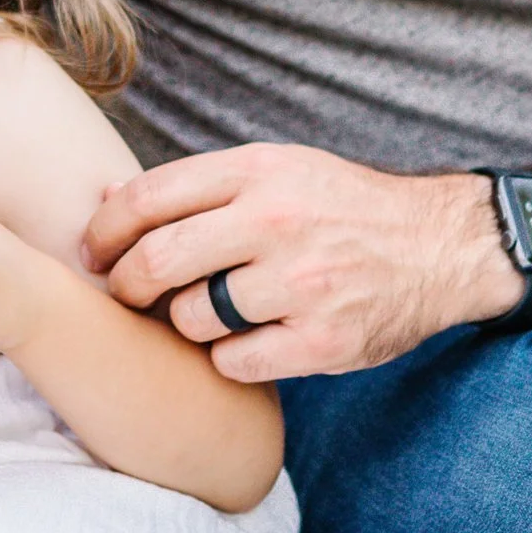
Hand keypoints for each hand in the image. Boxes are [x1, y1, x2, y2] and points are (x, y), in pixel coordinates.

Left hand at [81, 146, 517, 380]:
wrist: (439, 247)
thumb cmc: (340, 208)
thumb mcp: (278, 170)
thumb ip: (200, 186)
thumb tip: (106, 200)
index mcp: (259, 171)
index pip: (147, 199)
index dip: (103, 230)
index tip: (93, 252)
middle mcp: (277, 222)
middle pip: (157, 262)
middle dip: (125, 285)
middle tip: (126, 294)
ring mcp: (301, 285)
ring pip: (191, 319)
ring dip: (184, 323)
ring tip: (205, 313)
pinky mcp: (322, 343)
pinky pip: (233, 362)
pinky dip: (227, 358)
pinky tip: (246, 341)